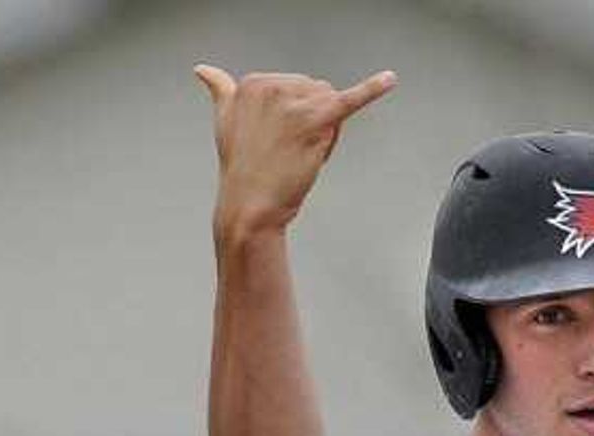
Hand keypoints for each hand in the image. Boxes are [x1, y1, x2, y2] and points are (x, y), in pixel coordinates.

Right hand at [195, 64, 395, 237]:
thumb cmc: (242, 170)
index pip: (296, 88)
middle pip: (318, 93)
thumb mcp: (224, 120)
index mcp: (253, 82)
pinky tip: (389, 80)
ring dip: (326, 130)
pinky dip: (373, 89)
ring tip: (301, 154)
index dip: (296, 117)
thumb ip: (220, 90)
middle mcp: (274, 86)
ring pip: (332, 104)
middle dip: (314, 121)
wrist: (249, 206)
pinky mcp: (316, 121)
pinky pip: (350, 101)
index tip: (280, 140)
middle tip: (291, 152)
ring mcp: (295, 103)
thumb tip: (204, 71)